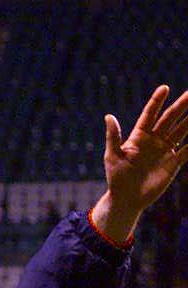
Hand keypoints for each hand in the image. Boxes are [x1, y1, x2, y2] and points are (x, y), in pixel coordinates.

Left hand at [90, 84, 187, 242]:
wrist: (127, 199)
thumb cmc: (116, 178)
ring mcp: (165, 150)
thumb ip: (113, 136)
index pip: (150, 115)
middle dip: (181, 106)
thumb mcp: (112, 156)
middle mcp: (154, 140)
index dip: (157, 102)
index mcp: (138, 137)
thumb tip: (108, 116)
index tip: (165, 88)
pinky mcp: (174, 163)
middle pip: (170, 119)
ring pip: (182, 131)